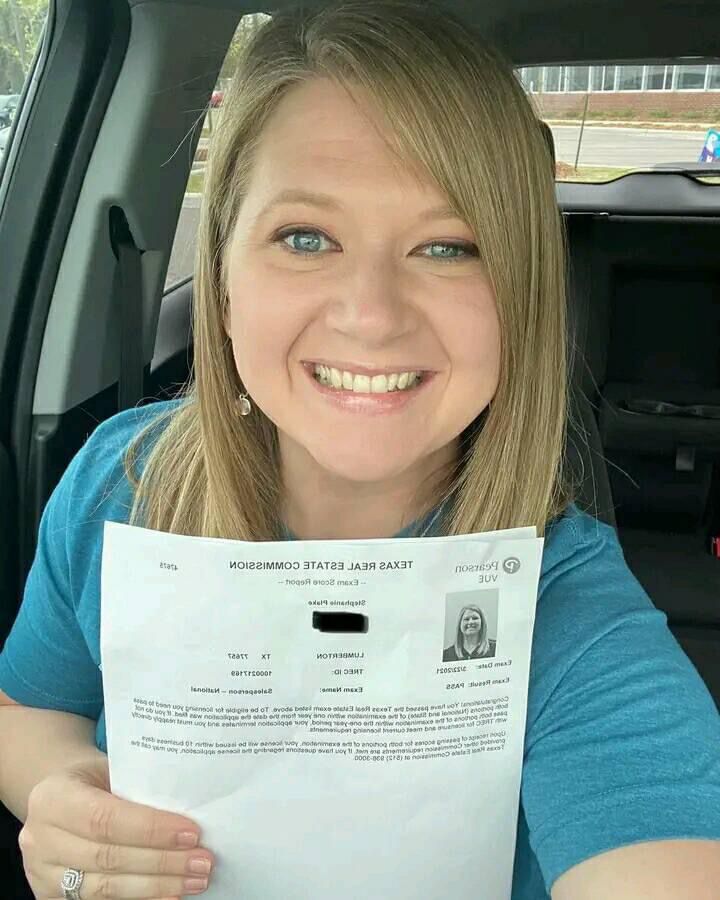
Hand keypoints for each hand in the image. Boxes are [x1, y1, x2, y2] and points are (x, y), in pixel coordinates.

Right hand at [18, 753, 214, 898]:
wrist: (60, 795)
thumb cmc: (95, 778)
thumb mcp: (110, 769)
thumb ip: (139, 788)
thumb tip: (193, 811)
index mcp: (52, 798)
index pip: (105, 818)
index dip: (150, 829)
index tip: (191, 833)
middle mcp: (39, 838)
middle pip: (108, 858)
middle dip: (162, 862)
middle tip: (203, 861)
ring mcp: (42, 873)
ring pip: (105, 888)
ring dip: (156, 886)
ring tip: (195, 880)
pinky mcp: (50, 897)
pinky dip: (140, 899)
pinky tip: (170, 893)